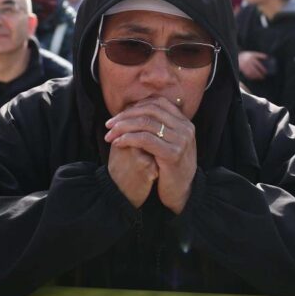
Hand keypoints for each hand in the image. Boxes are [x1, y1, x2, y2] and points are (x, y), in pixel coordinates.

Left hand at [104, 96, 197, 213]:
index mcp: (184, 122)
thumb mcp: (169, 142)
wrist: (181, 193)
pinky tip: (118, 143)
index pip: (157, 102)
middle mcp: (185, 128)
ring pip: (145, 123)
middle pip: (150, 110)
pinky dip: (128, 139)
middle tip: (109, 124)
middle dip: (125, 116)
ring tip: (109, 135)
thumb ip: (159, 126)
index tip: (119, 116)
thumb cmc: (170, 167)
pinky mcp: (173, 154)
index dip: (135, 107)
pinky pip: (145, 140)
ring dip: (123, 127)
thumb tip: (134, 108)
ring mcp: (181, 141)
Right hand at [238, 50, 267, 80]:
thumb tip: (267, 57)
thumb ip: (260, 55)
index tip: (265, 72)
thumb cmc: (247, 55)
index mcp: (251, 58)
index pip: (258, 65)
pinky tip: (254, 78)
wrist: (238, 57)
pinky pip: (247, 74)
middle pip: (254, 70)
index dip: (262, 69)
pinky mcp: (242, 69)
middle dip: (259, 74)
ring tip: (259, 78)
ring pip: (251, 73)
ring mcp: (244, 66)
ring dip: (255, 76)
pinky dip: (251, 77)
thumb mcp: (253, 54)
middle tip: (263, 77)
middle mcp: (248, 62)